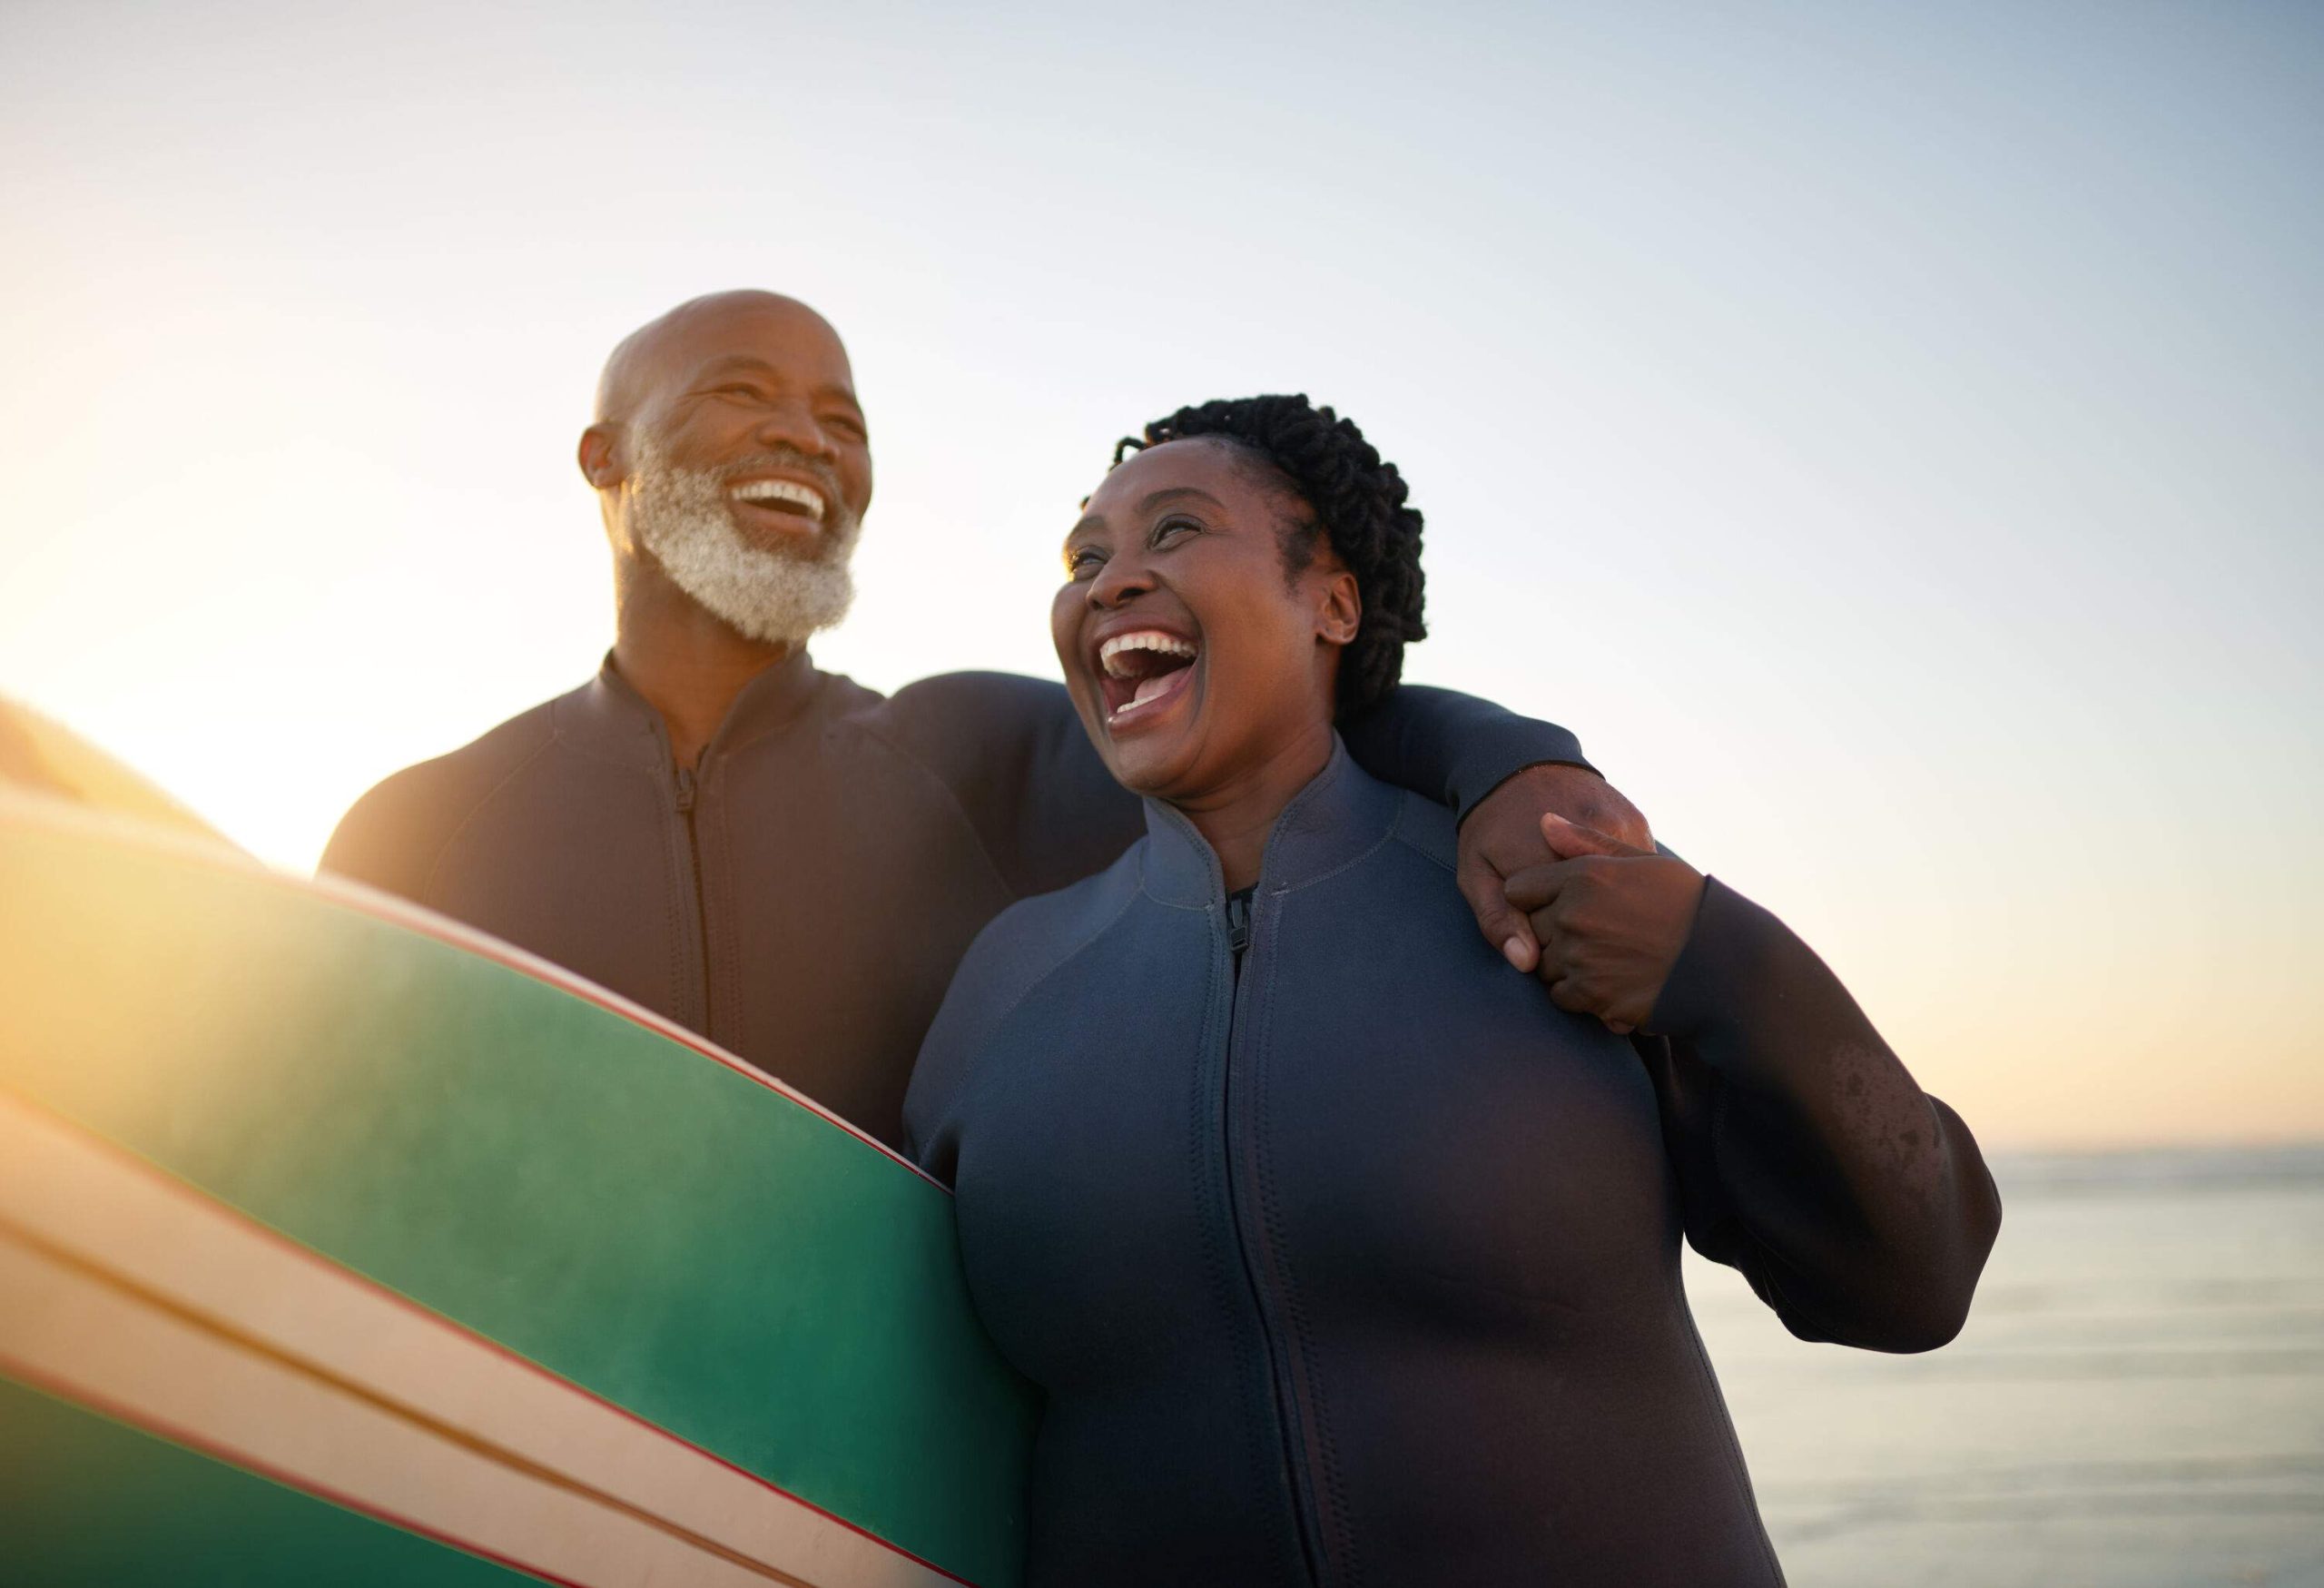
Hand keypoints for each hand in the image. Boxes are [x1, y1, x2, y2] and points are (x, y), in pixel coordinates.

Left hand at [1457, 764, 1652, 976]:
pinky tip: (1614, 890)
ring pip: (1625, 900)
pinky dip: (1630, 889)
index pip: (1557, 936)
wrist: (1520, 762)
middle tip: (1563, 916)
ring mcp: (1619, 835)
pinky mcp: (1637, 825)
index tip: (1537, 931)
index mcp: (1547, 868)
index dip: (1547, 942)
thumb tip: (1525, 962)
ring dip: (1612, 912)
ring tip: (1592, 906)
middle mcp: (1589, 854)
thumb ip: (1497, 919)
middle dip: (1581, 929)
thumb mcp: (1477, 873)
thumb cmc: (1492, 826)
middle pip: (1594, 920)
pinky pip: (1640, 875)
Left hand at [1503, 812, 1703, 1033]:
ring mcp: (1580, 957)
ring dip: (1559, 964)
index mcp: (1583, 877)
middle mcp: (1573, 916)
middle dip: (1546, 931)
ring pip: (1541, 964)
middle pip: (1529, 928)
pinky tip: (1602, 980)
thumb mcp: (1640, 860)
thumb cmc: (1685, 902)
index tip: (1549, 902)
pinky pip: (1559, 996)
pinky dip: (1575, 992)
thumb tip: (1544, 821)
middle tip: (1584, 933)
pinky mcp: (1592, 995)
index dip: (1531, 896)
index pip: (1518, 888)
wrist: (1724, 958)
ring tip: (1597, 956)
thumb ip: (1586, 842)